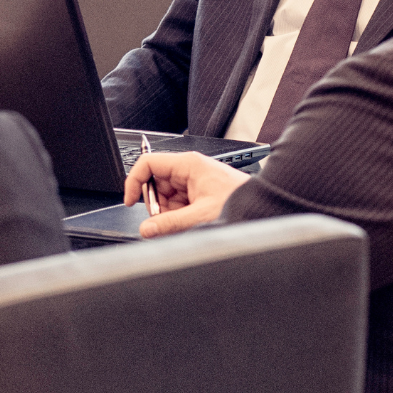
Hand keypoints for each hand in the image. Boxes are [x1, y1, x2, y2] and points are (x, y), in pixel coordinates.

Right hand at [123, 151, 250, 236]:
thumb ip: (170, 224)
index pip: (148, 164)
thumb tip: (146, 229)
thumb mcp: (201, 215)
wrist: (262, 208)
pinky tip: (189, 223)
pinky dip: (178, 217)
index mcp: (188, 164)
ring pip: (166, 198)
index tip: (129, 201)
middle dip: (156, 205)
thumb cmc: (241, 201)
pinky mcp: (198, 194)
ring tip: (183, 223)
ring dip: (168, 214)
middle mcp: (189, 170)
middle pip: (155, 184)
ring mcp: (193, 182)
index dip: (135, 181)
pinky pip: (177, 205)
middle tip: (164, 220)